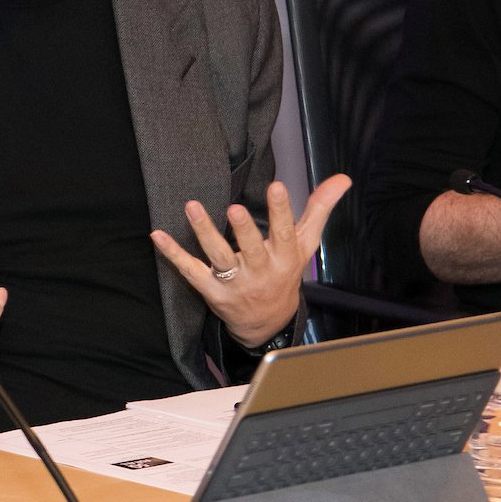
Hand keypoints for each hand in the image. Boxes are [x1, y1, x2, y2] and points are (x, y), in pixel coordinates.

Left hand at [152, 175, 347, 349]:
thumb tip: (342, 179)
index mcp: (284, 257)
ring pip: (219, 257)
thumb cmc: (285, 273)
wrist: (267, 322)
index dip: (281, 211)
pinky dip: (173, 254)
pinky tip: (158, 235)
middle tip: (235, 208)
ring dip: (204, 232)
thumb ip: (319, 209)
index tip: (277, 187)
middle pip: (251, 248)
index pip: (284, 232)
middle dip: (244, 230)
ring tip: (192, 207)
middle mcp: (260, 270)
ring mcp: (234, 282)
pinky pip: (191, 271)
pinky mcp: (211, 291)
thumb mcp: (306, 244)